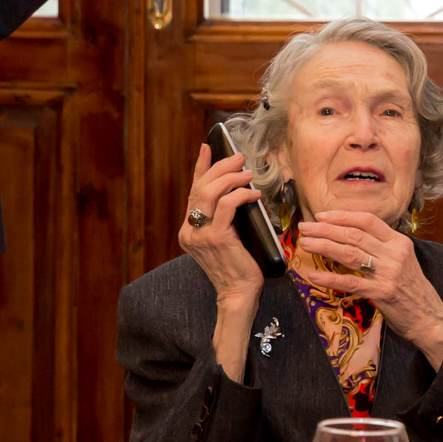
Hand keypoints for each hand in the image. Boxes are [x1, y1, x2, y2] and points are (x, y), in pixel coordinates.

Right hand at [181, 144, 266, 305]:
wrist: (238, 294)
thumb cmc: (237, 266)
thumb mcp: (226, 237)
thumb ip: (223, 217)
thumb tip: (236, 189)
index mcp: (189, 230)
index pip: (193, 192)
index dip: (200, 168)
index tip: (207, 148)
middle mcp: (190, 231)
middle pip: (201, 188)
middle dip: (220, 167)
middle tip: (238, 157)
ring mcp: (200, 235)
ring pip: (210, 193)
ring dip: (231, 177)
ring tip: (247, 172)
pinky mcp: (217, 238)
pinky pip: (228, 206)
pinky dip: (241, 195)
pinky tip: (253, 194)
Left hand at [292, 212, 442, 369]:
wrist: (430, 318)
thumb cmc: (413, 290)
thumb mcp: (403, 261)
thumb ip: (382, 248)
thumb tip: (350, 237)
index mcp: (399, 242)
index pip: (368, 220)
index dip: (342, 216)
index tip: (321, 216)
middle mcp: (394, 254)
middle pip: (354, 235)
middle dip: (325, 229)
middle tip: (305, 227)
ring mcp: (388, 273)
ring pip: (350, 253)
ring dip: (323, 246)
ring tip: (305, 243)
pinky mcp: (382, 293)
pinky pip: (350, 282)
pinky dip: (330, 278)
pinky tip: (313, 275)